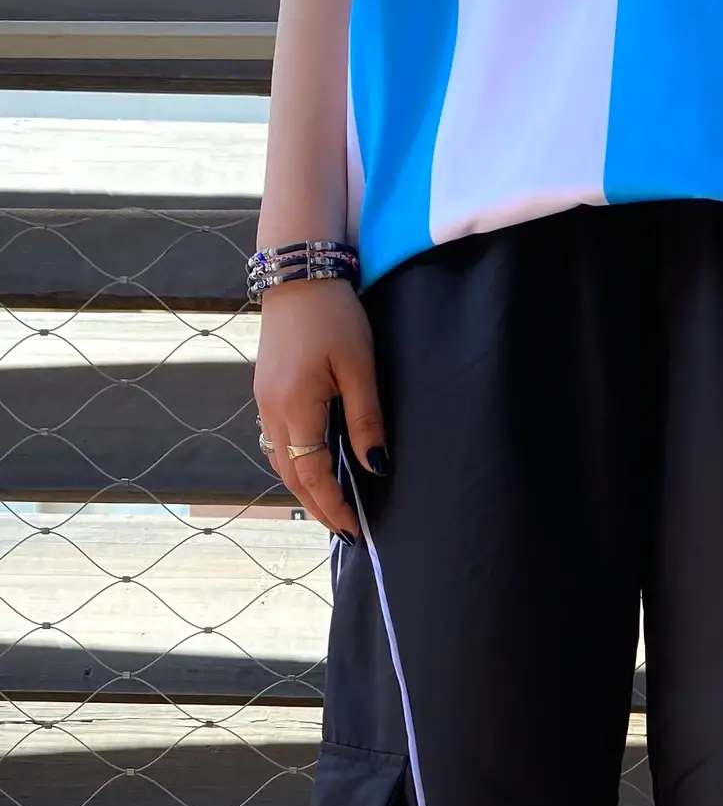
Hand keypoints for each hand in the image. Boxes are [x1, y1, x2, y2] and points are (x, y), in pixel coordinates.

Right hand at [254, 278, 387, 537]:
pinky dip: (294, 464)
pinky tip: (311, 469)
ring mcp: (264, 401)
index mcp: (296, 408)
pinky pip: (276, 441)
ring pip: (280, 460)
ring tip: (330, 508)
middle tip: (344, 532)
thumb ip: (366, 420)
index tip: (354, 530)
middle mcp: (272, 411)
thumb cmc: (333, 316)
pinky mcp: (265, 391)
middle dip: (318, 507)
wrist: (297, 273)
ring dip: (304, 488)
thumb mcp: (360, 368)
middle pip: (292, 476)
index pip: (313, 475)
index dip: (333, 506)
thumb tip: (376, 467)